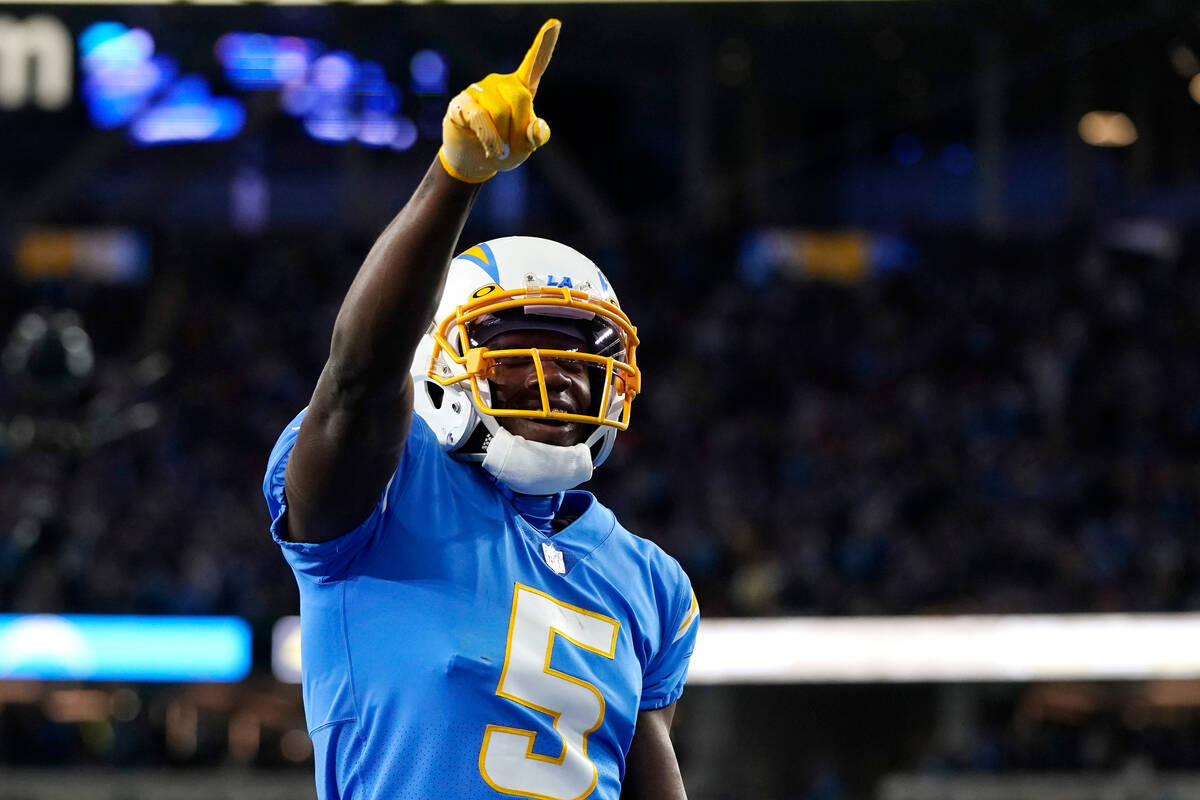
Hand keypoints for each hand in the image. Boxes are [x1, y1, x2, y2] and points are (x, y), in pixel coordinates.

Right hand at [438, 19, 559, 183]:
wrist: (474, 161)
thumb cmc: (504, 149)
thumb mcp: (525, 147)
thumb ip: (535, 136)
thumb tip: (537, 127)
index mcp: (521, 89)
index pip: (534, 65)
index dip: (543, 45)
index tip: (554, 23)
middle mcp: (501, 84)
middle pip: (519, 97)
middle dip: (520, 127)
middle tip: (513, 147)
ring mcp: (480, 90)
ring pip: (500, 111)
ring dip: (503, 138)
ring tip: (499, 149)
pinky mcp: (463, 102)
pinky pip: (480, 117)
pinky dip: (490, 138)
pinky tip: (492, 150)